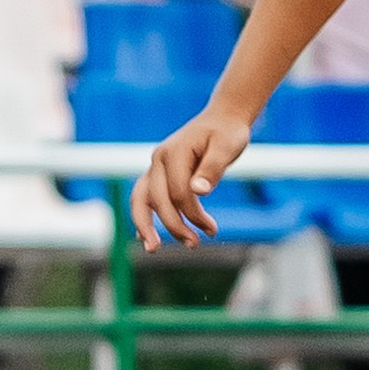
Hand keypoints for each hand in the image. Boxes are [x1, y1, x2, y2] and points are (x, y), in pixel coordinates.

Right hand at [131, 102, 251, 245]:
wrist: (222, 120)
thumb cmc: (227, 134)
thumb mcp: (227, 147)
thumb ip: (212, 168)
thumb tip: (198, 191)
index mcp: (174, 152)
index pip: (178, 192)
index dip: (193, 214)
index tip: (211, 229)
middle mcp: (158, 159)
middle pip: (156, 199)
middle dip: (173, 225)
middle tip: (193, 245)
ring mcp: (155, 166)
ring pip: (141, 199)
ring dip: (145, 225)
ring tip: (154, 250)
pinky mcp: (158, 174)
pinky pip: (144, 198)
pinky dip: (144, 217)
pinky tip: (147, 237)